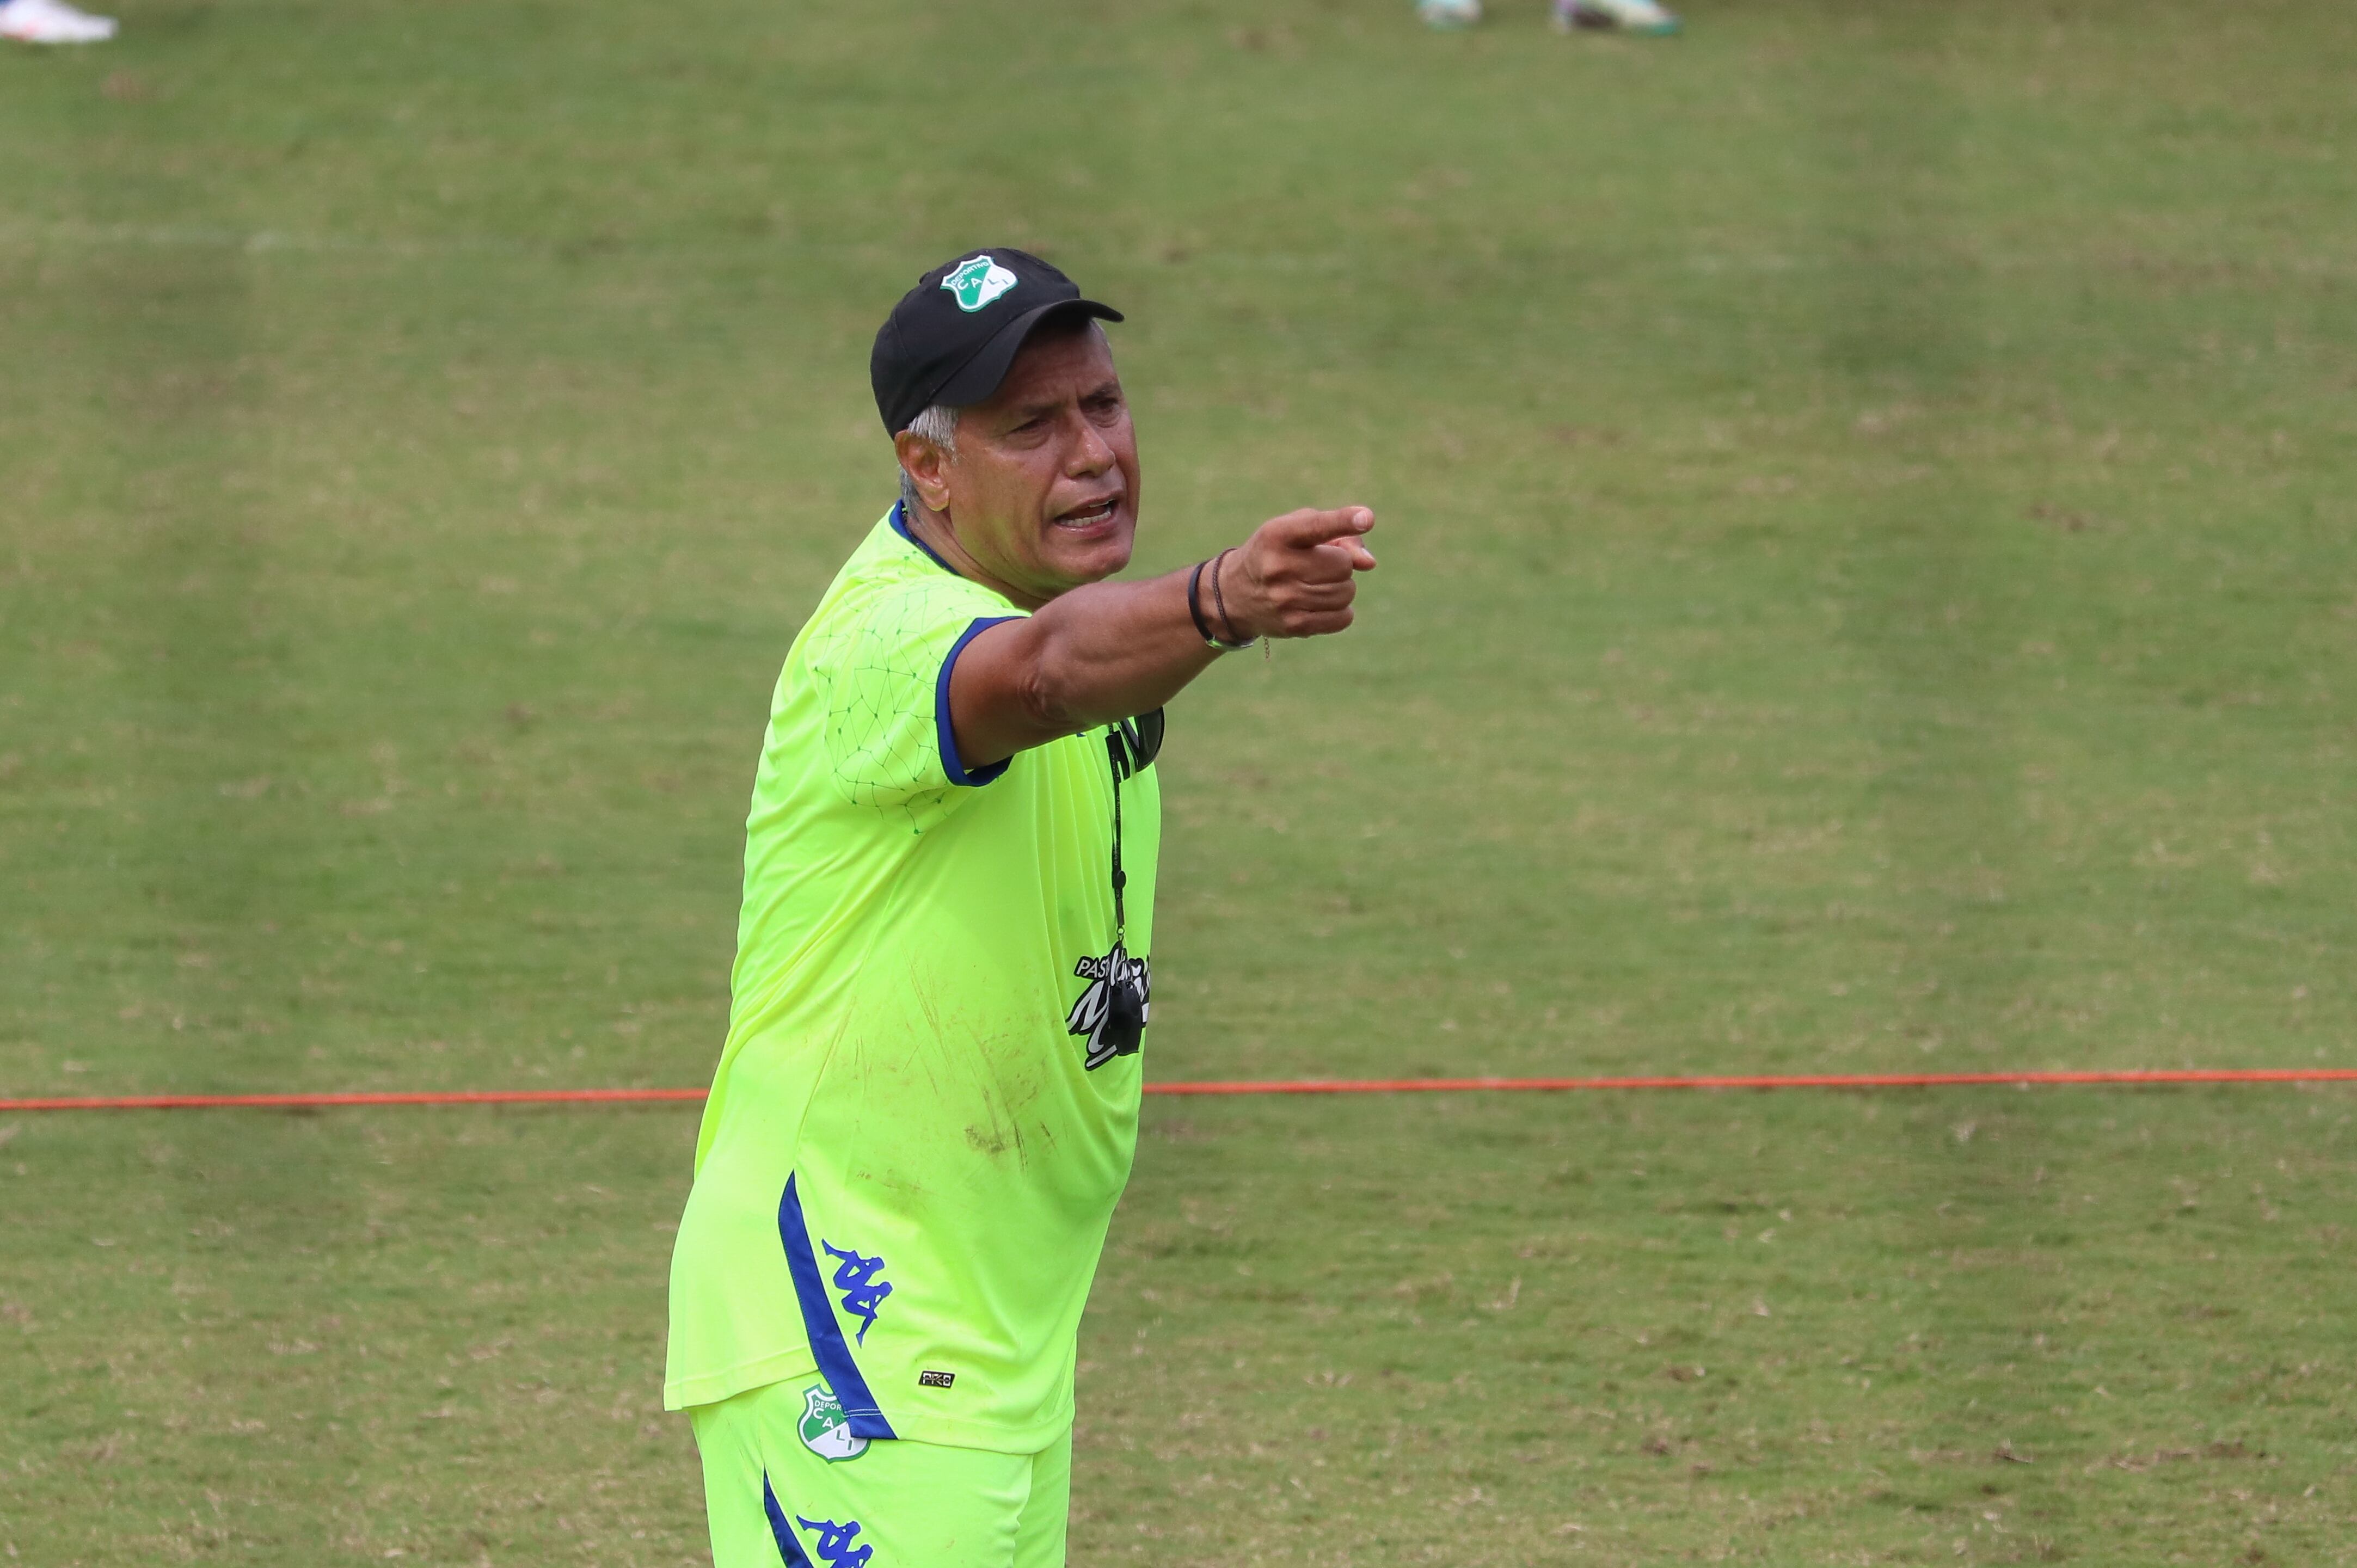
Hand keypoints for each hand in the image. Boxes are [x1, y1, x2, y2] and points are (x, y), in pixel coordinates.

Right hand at [1219, 506, 1376, 640]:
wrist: (1234, 595)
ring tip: (1316, 584)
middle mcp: (1278, 566)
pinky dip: (1341, 610)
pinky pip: (1344, 617)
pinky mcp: (1294, 625)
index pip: (1317, 526)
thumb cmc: (1277, 554)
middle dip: (1340, 564)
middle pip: (1343, 565)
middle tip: (1319, 566)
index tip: (1367, 518)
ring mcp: (1285, 599)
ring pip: (1346, 592)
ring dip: (1341, 587)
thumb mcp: (1298, 531)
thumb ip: (1339, 534)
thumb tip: (1369, 563)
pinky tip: (1321, 604)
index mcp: (1277, 534)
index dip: (1345, 521)